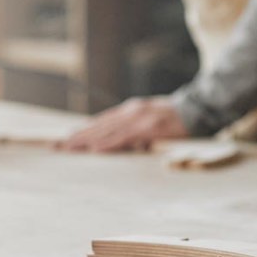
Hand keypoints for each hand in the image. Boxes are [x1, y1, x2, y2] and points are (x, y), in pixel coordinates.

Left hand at [54, 96, 186, 152]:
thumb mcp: (152, 123)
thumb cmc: (176, 118)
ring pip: (106, 131)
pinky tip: (95, 149)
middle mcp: (130, 112)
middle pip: (98, 126)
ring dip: (86, 141)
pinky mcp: (149, 127)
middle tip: (57, 146)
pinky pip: (124, 137)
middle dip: (77, 137)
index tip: (65, 140)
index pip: (100, 122)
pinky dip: (108, 143)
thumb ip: (139, 133)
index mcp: (130, 111)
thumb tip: (133, 147)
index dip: (82, 131)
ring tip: (69, 148)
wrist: (198, 108)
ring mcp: (139, 118)